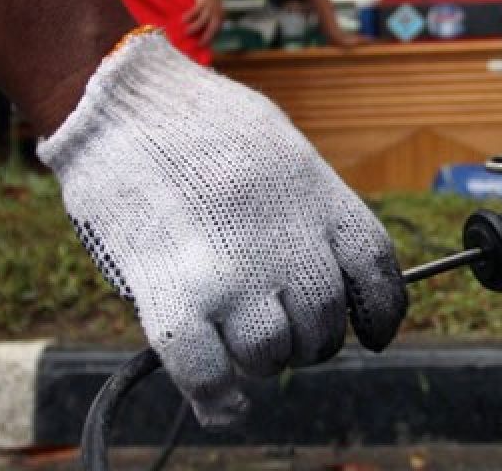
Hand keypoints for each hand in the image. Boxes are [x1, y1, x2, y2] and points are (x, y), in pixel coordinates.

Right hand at [37, 32, 407, 427]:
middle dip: (310, 337)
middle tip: (286, 329)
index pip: (376, 272)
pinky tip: (223, 400)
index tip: (372, 331)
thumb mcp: (281, 144)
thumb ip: (309, 204)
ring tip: (243, 341)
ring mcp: (230, 272)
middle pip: (324, 322)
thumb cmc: (199, 117)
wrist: (120, 100)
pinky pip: (207, 372)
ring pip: (272, 353)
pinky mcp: (170, 293)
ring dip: (263, 358)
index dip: (381, 312)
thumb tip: (328, 264)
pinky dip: (217, 396)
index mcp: (318, 195)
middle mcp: (286, 240)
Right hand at [182, 0, 222, 46]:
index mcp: (220, 15)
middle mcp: (217, 12)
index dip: (211, 38)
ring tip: (186, 33)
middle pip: (213, 28)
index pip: (217, 30)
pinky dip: (189, 16)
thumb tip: (198, 33)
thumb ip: (207, 20)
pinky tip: (183, 20)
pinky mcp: (203, 1)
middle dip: (207, 37)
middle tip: (198, 44)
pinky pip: (196, 11)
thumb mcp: (210, 10)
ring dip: (194, 28)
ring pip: (203, 21)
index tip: (203, 45)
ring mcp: (211, 7)